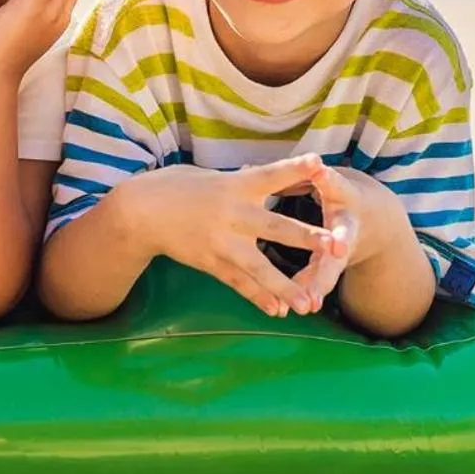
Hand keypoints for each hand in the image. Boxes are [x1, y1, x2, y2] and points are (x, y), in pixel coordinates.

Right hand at [132, 154, 338, 317]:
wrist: (139, 213)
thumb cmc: (175, 187)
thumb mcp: (210, 176)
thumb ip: (240, 181)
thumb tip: (262, 175)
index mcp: (233, 186)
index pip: (270, 175)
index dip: (295, 169)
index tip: (320, 163)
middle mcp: (231, 214)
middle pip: (275, 227)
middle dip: (307, 238)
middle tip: (335, 245)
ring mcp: (221, 242)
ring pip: (259, 267)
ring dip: (286, 286)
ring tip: (309, 303)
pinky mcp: (210, 262)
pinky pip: (238, 283)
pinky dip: (257, 297)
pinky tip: (276, 310)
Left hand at [287, 164, 386, 311]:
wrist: (375, 221)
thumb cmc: (339, 193)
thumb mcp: (327, 178)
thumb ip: (304, 171)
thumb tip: (267, 161)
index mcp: (344, 195)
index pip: (337, 185)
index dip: (329, 179)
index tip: (322, 173)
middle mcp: (348, 223)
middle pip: (343, 233)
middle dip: (340, 242)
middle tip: (339, 248)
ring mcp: (343, 247)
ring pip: (331, 267)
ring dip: (320, 283)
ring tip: (310, 303)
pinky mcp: (334, 264)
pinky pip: (318, 281)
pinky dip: (306, 294)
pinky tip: (285, 310)